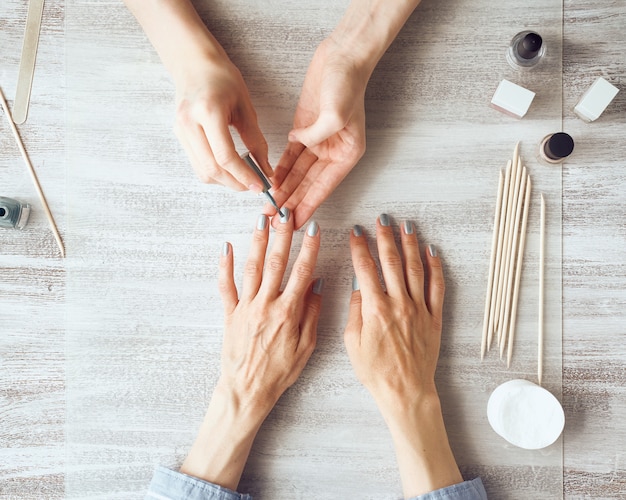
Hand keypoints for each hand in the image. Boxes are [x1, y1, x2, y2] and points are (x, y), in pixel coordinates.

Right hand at [174, 55, 271, 190]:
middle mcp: (189, 123)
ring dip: (225, 181)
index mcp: (208, 112)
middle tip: (253, 185)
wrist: (195, 64)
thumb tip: (265, 169)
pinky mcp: (179, 136)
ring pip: (203, 172)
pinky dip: (215, 173)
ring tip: (243, 177)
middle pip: (212, 169)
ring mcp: (180, 131)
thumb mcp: (245, 107)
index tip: (259, 185)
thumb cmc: (222, 79)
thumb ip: (256, 140)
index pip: (225, 156)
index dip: (244, 176)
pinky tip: (229, 168)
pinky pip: (197, 165)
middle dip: (235, 183)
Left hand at [181, 210, 321, 489]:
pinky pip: (226, 286)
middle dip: (282, 235)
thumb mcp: (306, 347)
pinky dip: (224, 266)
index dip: (309, 248)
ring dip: (257, 242)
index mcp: (288, 312)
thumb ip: (312, 315)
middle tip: (285, 213)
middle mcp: (266, 304)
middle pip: (276, 263)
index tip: (313, 228)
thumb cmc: (279, 373)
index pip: (302, 272)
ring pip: (252, 268)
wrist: (247, 390)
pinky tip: (226, 247)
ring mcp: (246, 307)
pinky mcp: (230, 314)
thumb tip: (315, 286)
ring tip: (262, 220)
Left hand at [268, 37, 367, 228]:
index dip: (308, 206)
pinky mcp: (304, 130)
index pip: (324, 187)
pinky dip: (281, 169)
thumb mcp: (336, 113)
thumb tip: (299, 145)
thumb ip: (316, 135)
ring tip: (269, 207)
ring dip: (284, 189)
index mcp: (347, 154)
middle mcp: (333, 152)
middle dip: (292, 203)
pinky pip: (291, 156)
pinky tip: (270, 182)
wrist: (342, 56)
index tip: (295, 223)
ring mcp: (318, 142)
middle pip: (309, 185)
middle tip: (276, 221)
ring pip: (298, 173)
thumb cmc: (347, 83)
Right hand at [344, 215, 461, 497]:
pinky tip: (432, 252)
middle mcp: (398, 303)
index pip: (365, 268)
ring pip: (415, 268)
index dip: (360, 246)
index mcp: (375, 308)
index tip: (356, 231)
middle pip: (391, 261)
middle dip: (385, 237)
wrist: (405, 391)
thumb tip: (358, 286)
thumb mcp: (352, 342)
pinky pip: (437, 287)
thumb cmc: (375, 371)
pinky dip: (435, 267)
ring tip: (406, 226)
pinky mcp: (433, 317)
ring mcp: (418, 308)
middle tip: (382, 219)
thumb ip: (355, 310)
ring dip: (410, 244)